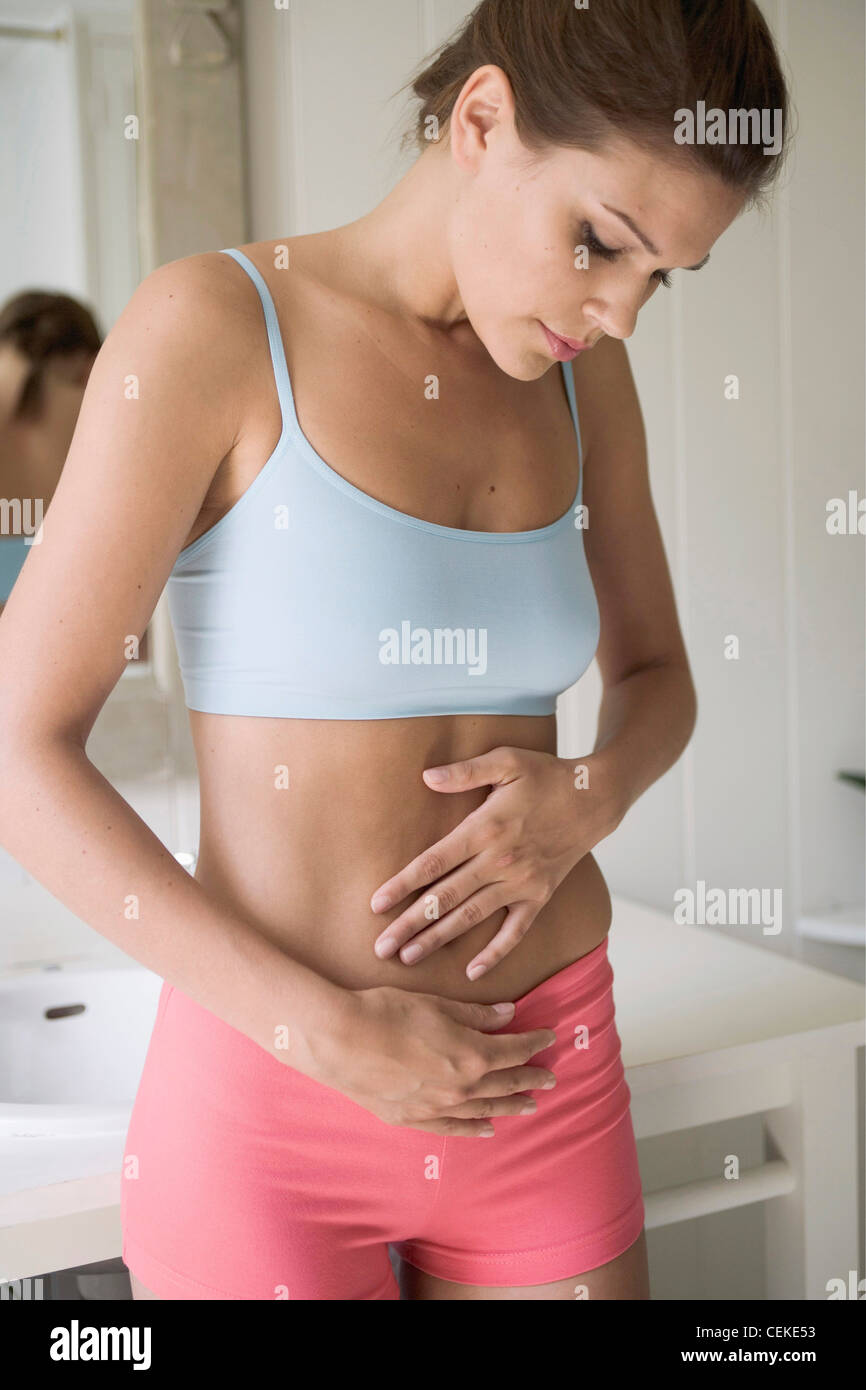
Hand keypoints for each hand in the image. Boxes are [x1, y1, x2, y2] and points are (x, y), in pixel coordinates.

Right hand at [316, 985, 556, 1136]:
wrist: (339, 1039)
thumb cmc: (386, 1012)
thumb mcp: (437, 1005)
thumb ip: (476, 1014)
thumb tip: (508, 1014)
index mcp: (471, 1055)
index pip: (514, 1050)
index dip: (533, 1043)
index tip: (549, 1037)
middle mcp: (460, 1087)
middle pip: (505, 1083)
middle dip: (530, 1078)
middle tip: (551, 1078)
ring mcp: (436, 1107)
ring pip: (484, 1109)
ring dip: (510, 1106)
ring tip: (531, 1106)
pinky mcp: (411, 1118)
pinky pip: (452, 1128)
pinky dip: (474, 1128)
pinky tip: (488, 1130)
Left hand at [370, 747, 618, 978]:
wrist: (595, 798)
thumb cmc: (546, 774)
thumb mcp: (506, 761)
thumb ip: (465, 772)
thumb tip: (426, 777)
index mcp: (485, 828)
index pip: (434, 862)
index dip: (403, 885)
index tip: (376, 904)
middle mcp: (500, 861)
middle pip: (446, 898)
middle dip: (410, 924)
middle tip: (381, 947)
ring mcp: (521, 882)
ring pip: (472, 917)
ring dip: (439, 939)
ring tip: (409, 957)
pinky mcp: (540, 895)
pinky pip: (515, 931)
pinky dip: (495, 953)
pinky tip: (472, 972)